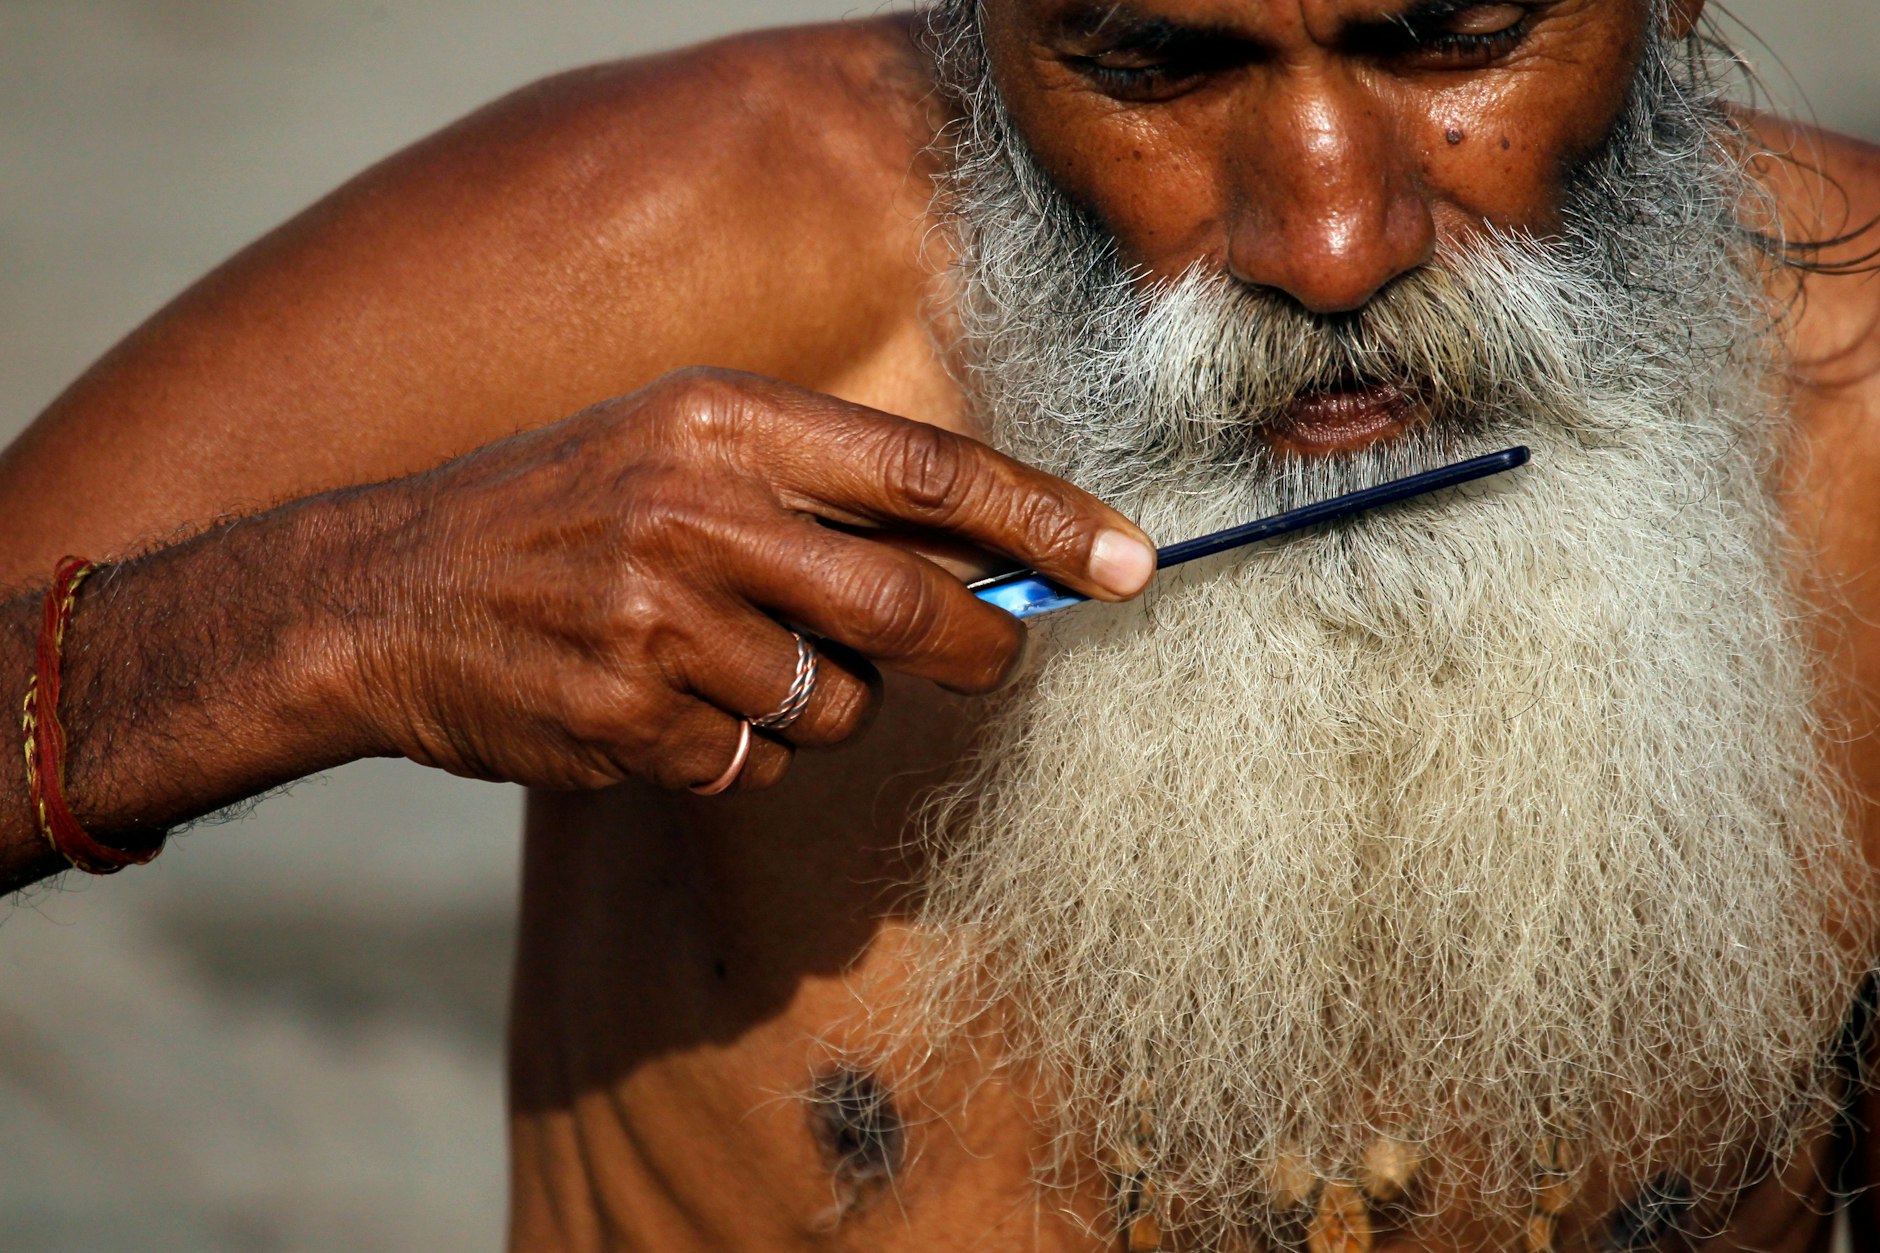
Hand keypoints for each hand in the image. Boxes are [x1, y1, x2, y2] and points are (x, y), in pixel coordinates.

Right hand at [345, 368, 1154, 793]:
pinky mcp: (625, 717)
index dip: (1046, 519)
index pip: (927, 472)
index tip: (1133, 561)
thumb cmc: (560, 514)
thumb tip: (987, 566)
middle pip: (906, 604)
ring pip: (837, 704)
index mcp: (723, 422)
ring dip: (824, 707)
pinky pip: (755, 764)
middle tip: (994, 658)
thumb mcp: (677, 448)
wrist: (380, 591)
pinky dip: (739, 752)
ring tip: (733, 666)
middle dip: (977, 645)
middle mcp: (696, 509)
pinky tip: (665, 709)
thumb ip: (819, 495)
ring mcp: (656, 619)